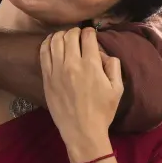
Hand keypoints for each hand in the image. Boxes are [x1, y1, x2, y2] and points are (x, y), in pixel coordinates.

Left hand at [40, 27, 122, 154]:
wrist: (82, 130)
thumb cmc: (102, 111)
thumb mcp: (117, 88)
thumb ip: (113, 66)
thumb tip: (104, 53)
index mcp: (91, 65)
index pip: (88, 36)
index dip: (90, 31)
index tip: (91, 33)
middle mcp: (72, 64)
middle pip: (70, 35)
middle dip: (75, 31)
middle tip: (78, 35)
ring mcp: (57, 70)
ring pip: (55, 41)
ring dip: (61, 34)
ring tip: (65, 37)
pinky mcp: (47, 78)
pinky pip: (44, 53)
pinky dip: (47, 43)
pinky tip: (51, 42)